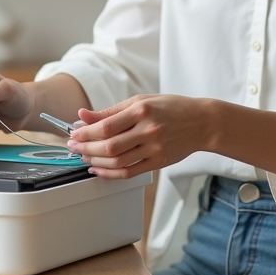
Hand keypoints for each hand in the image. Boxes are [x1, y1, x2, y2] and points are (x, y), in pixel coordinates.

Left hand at [66, 94, 206, 178]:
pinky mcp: (159, 162)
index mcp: (141, 111)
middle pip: (109, 146)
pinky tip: (99, 169)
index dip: (86, 132)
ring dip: (95, 161)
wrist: (201, 123)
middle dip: (86, 148)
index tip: (74, 134)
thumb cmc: (170, 108)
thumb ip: (111, 111)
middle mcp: (148, 130)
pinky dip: (110, 173)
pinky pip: (129, 172)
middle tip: (74, 147)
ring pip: (118, 161)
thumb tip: (83, 115)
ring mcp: (154, 148)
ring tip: (84, 157)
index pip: (106, 126)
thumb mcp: (141, 101)